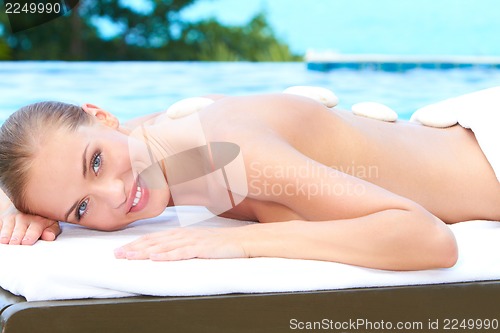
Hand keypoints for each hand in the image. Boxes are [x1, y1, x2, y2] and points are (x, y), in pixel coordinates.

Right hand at [0, 210, 60, 244]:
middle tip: (15, 243)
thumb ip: (52, 231)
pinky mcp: (2, 220)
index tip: (27, 241)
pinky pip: (0, 225)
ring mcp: (11, 218)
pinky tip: (0, 238)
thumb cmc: (40, 219)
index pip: (34, 228)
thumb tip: (49, 236)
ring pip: (8, 227)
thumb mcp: (50, 223)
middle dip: (17, 236)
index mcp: (38, 220)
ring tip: (4, 240)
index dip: (31, 235)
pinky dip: (0, 230)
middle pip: (19, 229)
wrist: (26, 206)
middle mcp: (24, 218)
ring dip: (6, 234)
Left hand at [114, 226, 248, 260]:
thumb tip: (165, 251)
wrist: (243, 240)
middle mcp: (184, 235)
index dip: (137, 243)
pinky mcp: (203, 248)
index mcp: (182, 233)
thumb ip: (182, 244)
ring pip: (164, 246)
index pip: (154, 238)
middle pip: (155, 241)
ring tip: (129, 256)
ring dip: (145, 251)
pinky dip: (167, 254)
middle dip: (134, 247)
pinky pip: (182, 252)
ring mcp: (193, 241)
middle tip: (117, 254)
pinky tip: (155, 257)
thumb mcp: (198, 242)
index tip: (121, 249)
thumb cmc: (221, 243)